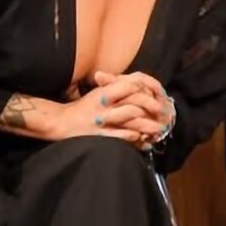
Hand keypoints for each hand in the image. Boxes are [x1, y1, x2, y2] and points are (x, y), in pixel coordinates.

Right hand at [54, 71, 168, 146]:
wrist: (62, 122)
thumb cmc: (83, 108)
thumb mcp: (98, 93)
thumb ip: (116, 88)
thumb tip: (139, 86)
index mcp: (104, 91)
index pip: (131, 84)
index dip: (147, 89)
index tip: (157, 95)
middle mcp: (104, 104)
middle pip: (134, 101)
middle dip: (152, 107)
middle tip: (164, 113)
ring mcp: (102, 120)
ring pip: (131, 120)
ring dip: (148, 125)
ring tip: (159, 129)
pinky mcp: (100, 135)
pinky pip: (121, 136)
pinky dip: (135, 138)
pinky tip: (143, 141)